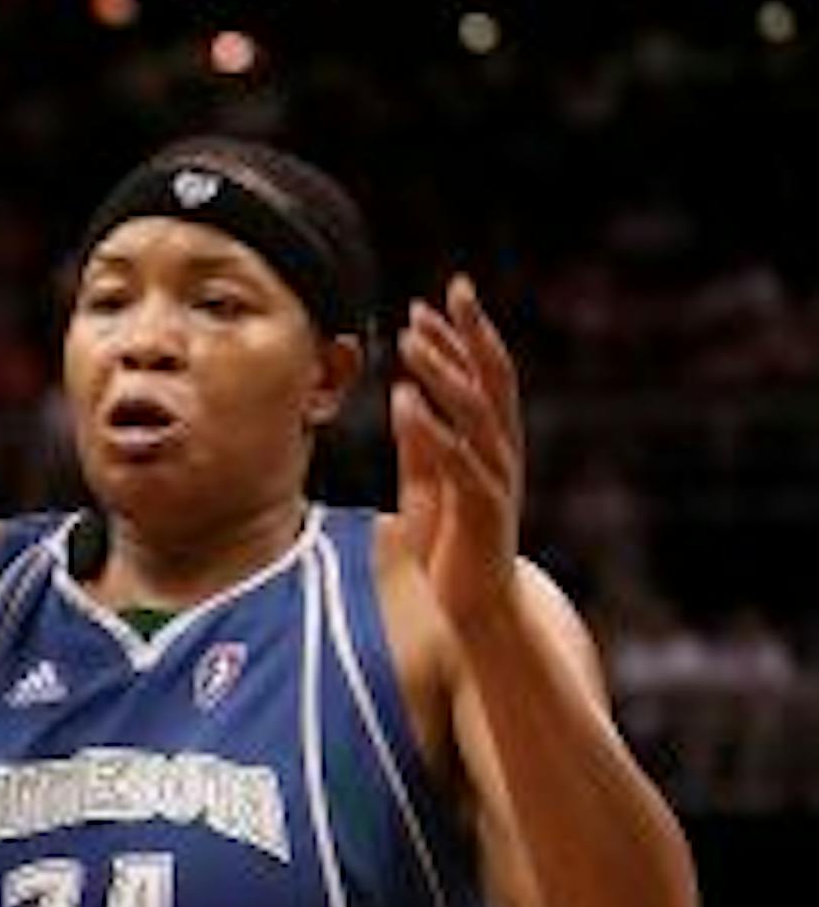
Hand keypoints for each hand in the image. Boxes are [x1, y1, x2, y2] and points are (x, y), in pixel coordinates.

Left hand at [391, 277, 524, 636]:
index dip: (468, 332)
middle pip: (489, 378)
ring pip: (474, 410)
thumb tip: (404, 400)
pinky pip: (457, 460)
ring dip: (442, 370)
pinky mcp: (483, 509)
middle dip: (463, 334)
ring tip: (408, 339)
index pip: (486, 373)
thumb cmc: (454, 552)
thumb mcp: (432, 488)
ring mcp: (497, 478)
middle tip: (429, 299)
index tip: (445, 294)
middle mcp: (502, 452)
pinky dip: (431, 428)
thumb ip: (421, 446)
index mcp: (493, 443)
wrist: (479, 612)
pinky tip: (404, 402)